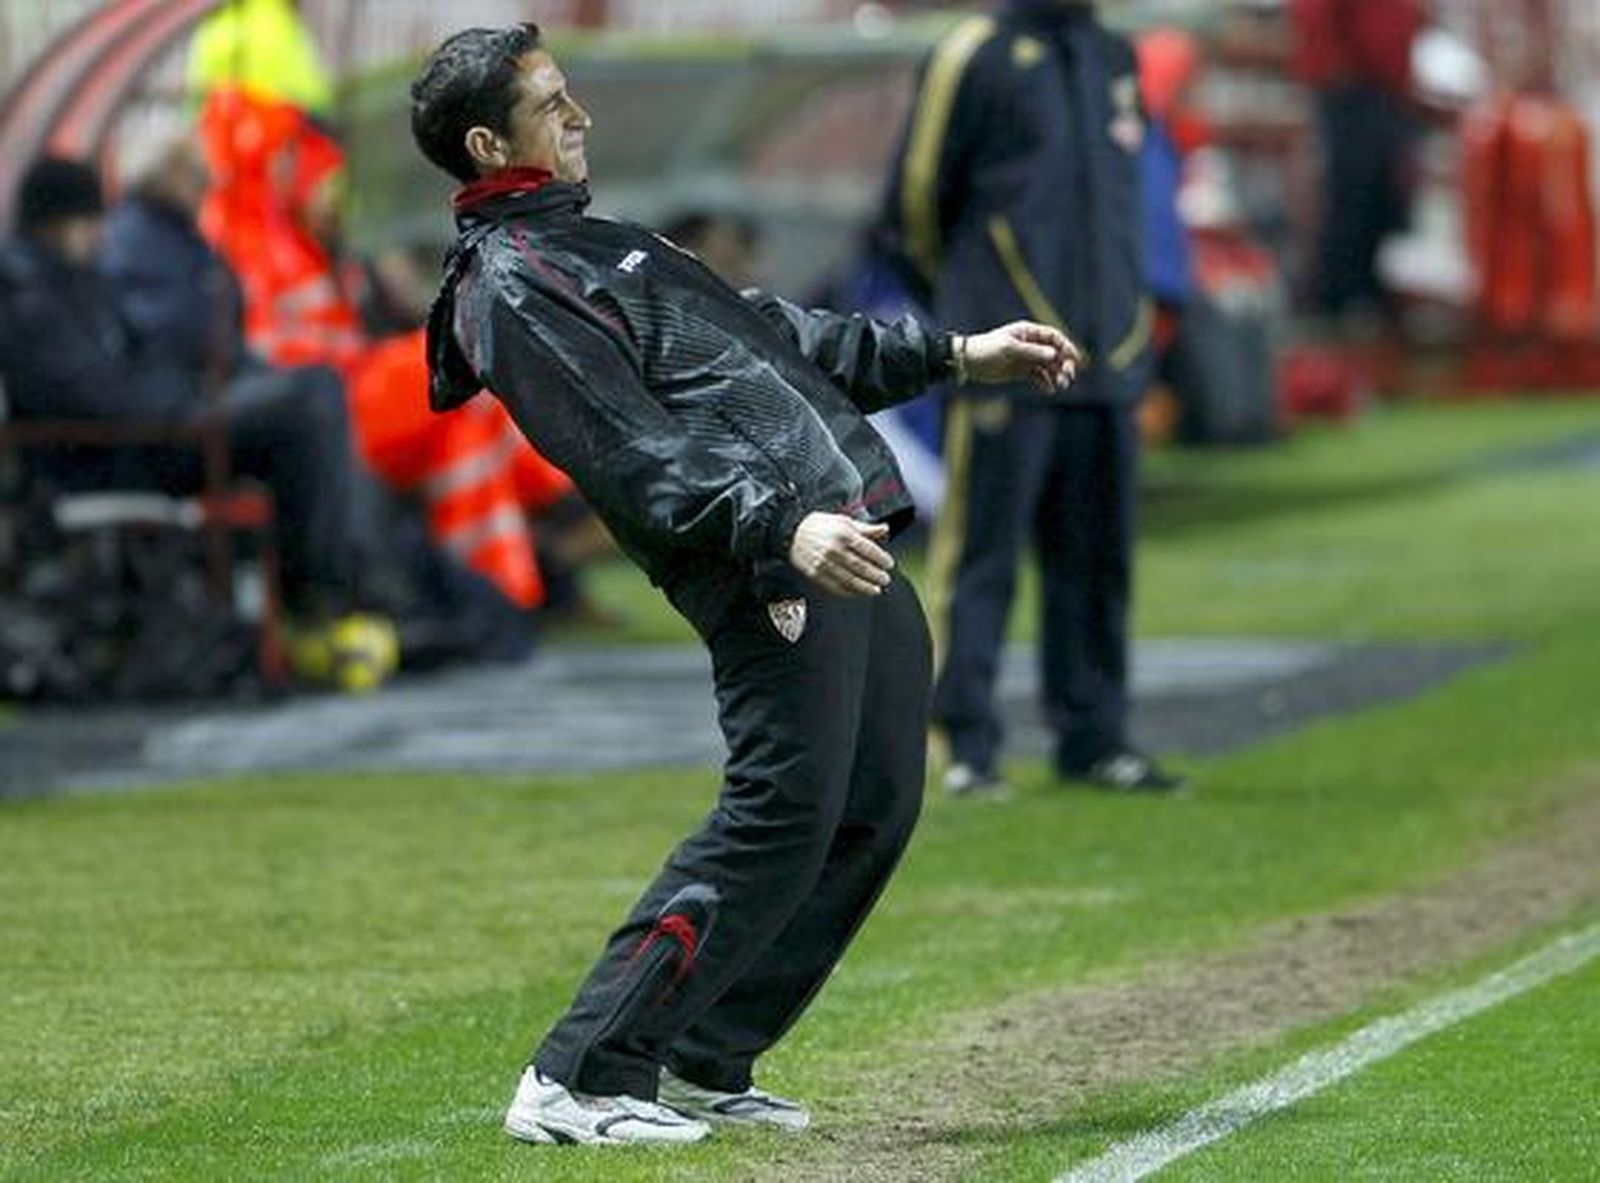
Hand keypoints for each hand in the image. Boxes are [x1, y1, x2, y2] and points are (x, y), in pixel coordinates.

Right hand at [788, 512, 893, 596]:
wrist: (790, 533)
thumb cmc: (818, 526)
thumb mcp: (843, 521)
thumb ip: (865, 528)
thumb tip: (884, 529)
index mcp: (843, 534)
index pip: (868, 549)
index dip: (881, 559)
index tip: (888, 564)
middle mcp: (834, 550)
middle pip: (861, 567)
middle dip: (876, 575)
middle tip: (885, 579)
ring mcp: (825, 564)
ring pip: (850, 580)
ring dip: (865, 587)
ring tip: (876, 589)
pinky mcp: (816, 574)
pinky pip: (836, 587)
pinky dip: (849, 592)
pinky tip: (858, 592)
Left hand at [959, 322, 1081, 392]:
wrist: (968, 362)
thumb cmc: (987, 349)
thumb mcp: (1010, 349)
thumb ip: (1032, 352)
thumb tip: (1054, 355)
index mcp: (1028, 332)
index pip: (1053, 337)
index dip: (1066, 347)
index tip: (1074, 360)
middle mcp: (1030, 344)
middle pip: (1054, 353)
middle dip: (1063, 364)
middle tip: (1068, 376)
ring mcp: (1026, 358)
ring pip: (1048, 366)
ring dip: (1056, 375)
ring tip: (1061, 386)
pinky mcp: (1021, 371)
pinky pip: (1038, 376)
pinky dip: (1045, 383)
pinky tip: (1050, 390)